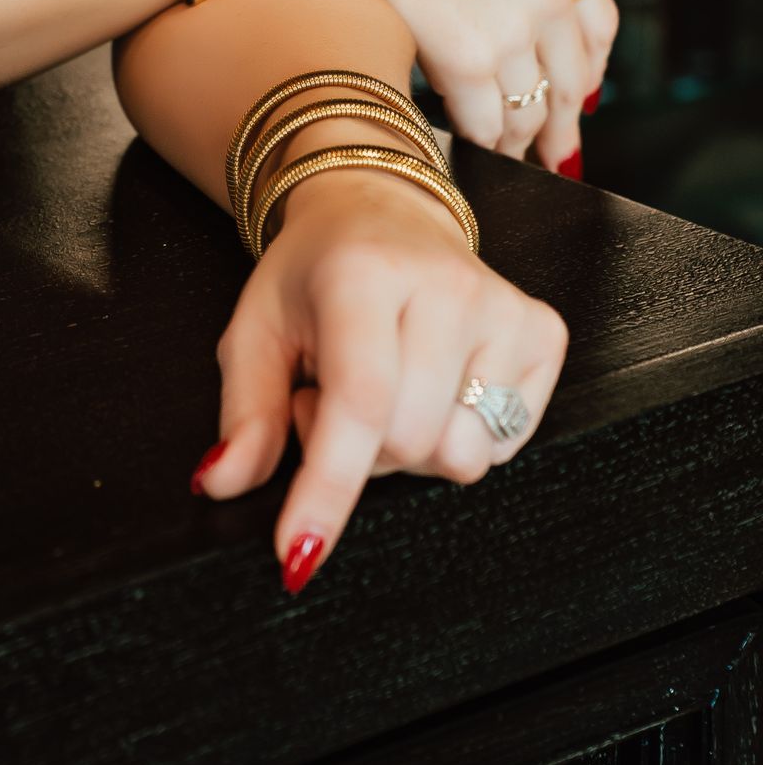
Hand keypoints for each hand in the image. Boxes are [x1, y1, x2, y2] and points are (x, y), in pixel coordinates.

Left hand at [191, 168, 569, 591]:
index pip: (357, 403)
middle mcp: (444, 284)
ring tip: (387, 386)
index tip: (299, 555)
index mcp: (362, 273)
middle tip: (336, 393)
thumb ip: (244, 414)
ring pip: (460, 455)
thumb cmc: (315, 276)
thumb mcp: (257, 329)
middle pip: (408, 443)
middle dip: (361, 450)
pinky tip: (436, 384)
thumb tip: (221, 483)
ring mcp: (504, 306)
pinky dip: (461, 436)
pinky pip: (506, 445)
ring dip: (411, 448)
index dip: (328, 489)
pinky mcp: (544, 330)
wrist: (382, 209)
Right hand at [279, 0, 617, 162]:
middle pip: (571, 80)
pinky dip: (480, 141)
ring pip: (530, 109)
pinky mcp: (470, 59)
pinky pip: (486, 121)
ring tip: (508, 157)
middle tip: (559, 154)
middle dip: (564, 124)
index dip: (590, 70)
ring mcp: (514, 27)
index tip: (583, 97)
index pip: (598, 26)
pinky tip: (470, 148)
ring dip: (519, 140)